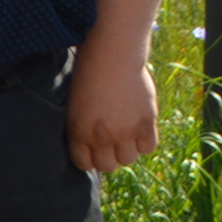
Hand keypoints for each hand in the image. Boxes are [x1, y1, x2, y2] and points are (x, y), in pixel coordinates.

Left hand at [65, 39, 159, 173]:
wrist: (111, 55)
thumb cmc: (87, 74)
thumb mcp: (74, 104)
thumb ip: (81, 128)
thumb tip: (89, 148)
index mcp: (79, 131)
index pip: (84, 164)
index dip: (88, 159)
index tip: (92, 152)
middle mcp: (102, 136)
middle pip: (108, 166)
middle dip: (107, 157)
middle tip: (109, 143)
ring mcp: (125, 131)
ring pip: (129, 159)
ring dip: (126, 149)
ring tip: (124, 133)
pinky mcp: (146, 123)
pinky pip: (148, 147)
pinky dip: (144, 142)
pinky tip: (138, 128)